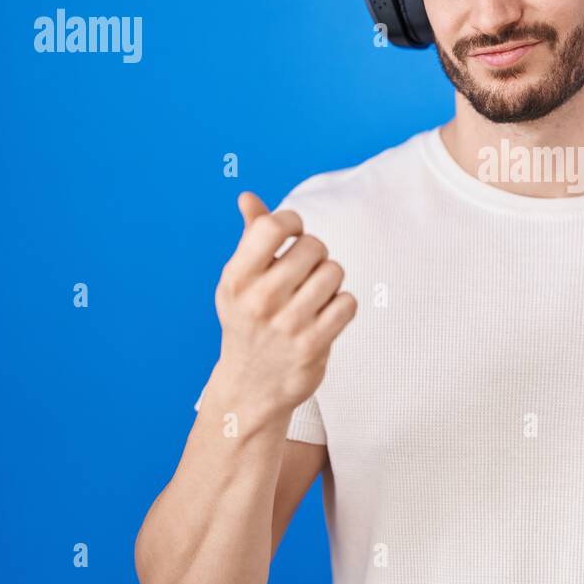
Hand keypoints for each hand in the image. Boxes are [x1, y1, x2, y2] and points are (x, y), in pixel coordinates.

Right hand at [212, 191, 357, 417]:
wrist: (251, 386)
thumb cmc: (248, 321)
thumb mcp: (240, 281)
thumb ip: (250, 236)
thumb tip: (247, 197)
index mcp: (236, 278)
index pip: (273, 226)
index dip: (292, 222)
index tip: (292, 236)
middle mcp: (259, 300)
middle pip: (313, 246)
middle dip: (316, 254)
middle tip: (305, 272)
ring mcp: (287, 324)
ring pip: (334, 272)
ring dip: (331, 280)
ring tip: (314, 295)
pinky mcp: (313, 345)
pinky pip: (348, 303)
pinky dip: (342, 306)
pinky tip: (325, 316)